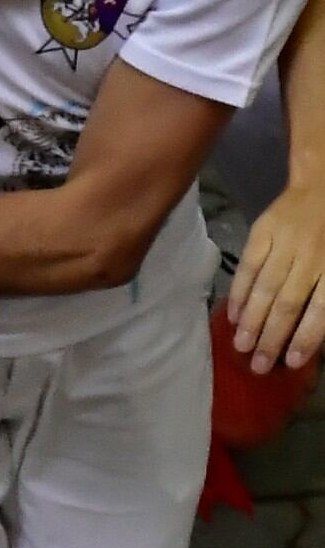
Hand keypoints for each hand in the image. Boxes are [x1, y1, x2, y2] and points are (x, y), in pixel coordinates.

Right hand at [230, 181, 324, 373]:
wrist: (324, 182)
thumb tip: (317, 328)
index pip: (320, 308)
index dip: (305, 336)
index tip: (291, 362)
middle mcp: (310, 258)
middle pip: (287, 303)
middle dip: (272, 337)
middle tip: (258, 366)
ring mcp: (284, 244)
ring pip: (265, 288)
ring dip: (251, 320)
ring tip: (241, 346)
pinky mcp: (262, 233)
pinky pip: (248, 266)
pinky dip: (239, 291)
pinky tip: (232, 314)